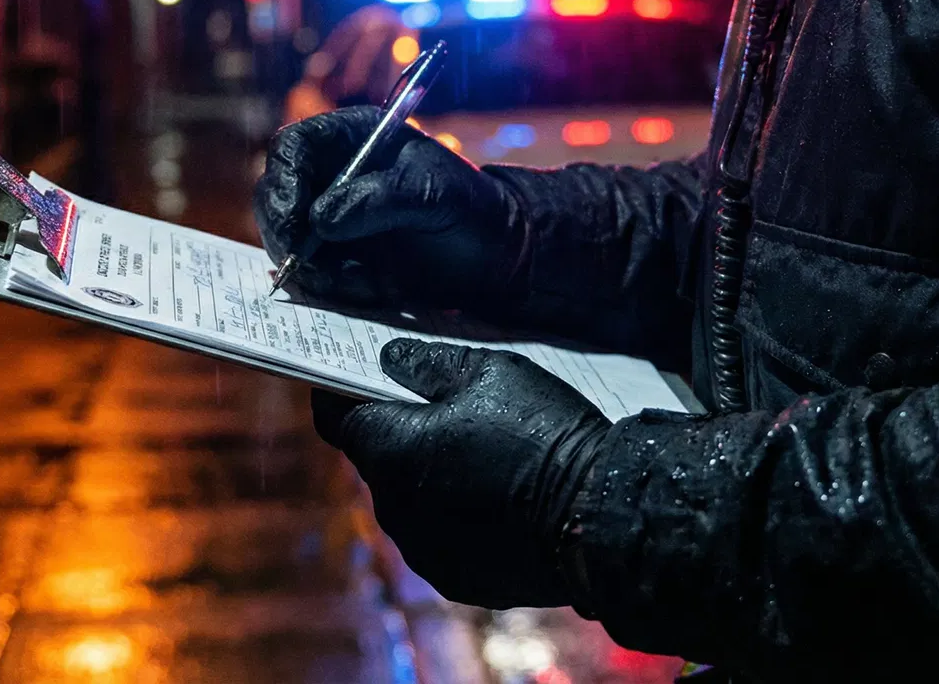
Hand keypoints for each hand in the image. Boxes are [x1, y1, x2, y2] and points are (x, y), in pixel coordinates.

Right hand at [253, 105, 527, 310]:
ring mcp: (330, 219)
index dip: (283, 179)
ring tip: (361, 279)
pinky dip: (330, 286)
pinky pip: (309, 274)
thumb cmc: (471, 208)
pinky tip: (371, 287)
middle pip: (274, 194)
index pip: (293, 147)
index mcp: (352, 139)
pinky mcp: (337, 258)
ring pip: (285, 240)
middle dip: (283, 230)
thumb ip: (378, 199)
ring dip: (311, 266)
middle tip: (304, 262)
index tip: (295, 219)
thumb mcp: (433, 193)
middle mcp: (332, 175)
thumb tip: (322, 219)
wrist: (494, 256)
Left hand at [312, 339, 608, 608]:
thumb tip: (389, 359)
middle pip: (377, 460)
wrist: (601, 516)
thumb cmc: (544, 434)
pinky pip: (439, 536)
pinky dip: (455, 516)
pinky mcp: (456, 579)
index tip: (355, 376)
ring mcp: (424, 551)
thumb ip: (427, 364)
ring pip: (408, 501)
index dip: (341, 392)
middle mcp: (396, 509)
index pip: (337, 417)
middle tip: (445, 411)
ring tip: (482, 458)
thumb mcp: (489, 372)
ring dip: (429, 478)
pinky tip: (498, 500)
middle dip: (400, 434)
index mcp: (393, 451)